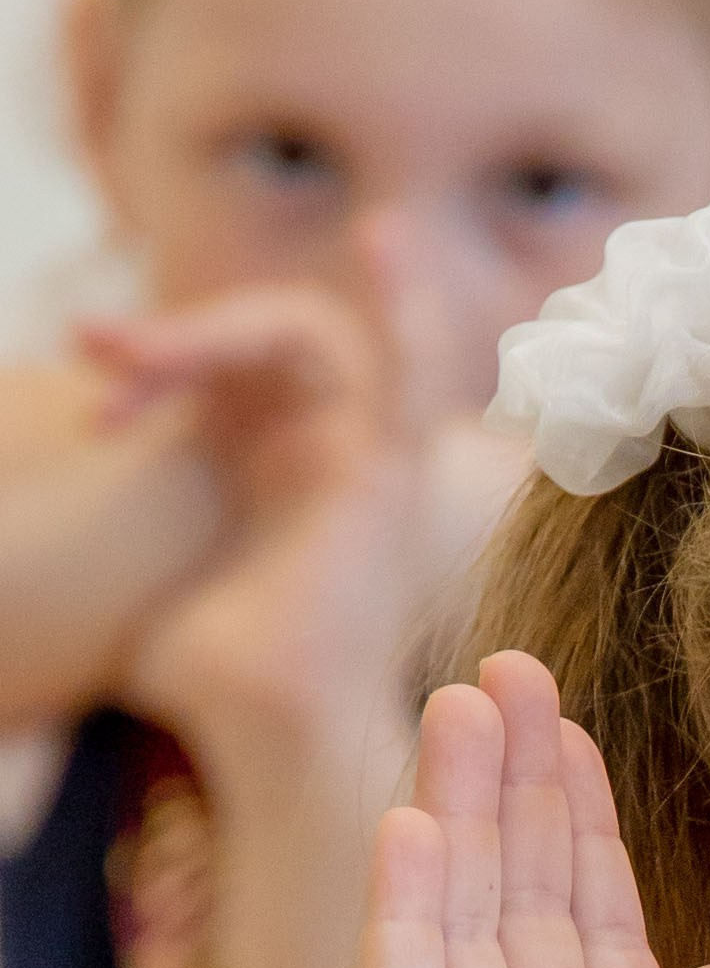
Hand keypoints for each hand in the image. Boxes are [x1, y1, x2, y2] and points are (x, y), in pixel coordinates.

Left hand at [80, 271, 520, 794]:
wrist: (264, 725)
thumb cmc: (213, 679)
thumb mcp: (147, 577)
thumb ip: (127, 539)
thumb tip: (32, 554)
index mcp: (280, 466)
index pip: (225, 368)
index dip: (157, 367)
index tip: (97, 413)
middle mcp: (328, 450)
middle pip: (258, 342)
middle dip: (172, 342)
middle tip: (96, 356)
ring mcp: (365, 455)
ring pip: (306, 338)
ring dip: (214, 329)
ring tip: (133, 351)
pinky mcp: (392, 472)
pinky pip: (414, 373)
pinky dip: (408, 310)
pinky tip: (386, 242)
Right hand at [353, 651, 709, 967]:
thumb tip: (706, 967)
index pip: (597, 931)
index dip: (585, 830)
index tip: (573, 728)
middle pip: (522, 904)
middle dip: (515, 788)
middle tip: (506, 669)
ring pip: (460, 929)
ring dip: (457, 817)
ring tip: (460, 705)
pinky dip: (409, 917)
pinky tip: (413, 828)